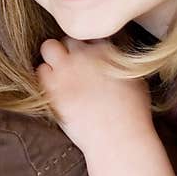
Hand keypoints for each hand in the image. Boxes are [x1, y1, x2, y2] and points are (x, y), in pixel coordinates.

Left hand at [37, 37, 153, 156]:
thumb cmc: (133, 115)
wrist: (118, 139)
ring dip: (53, 58)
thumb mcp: (135, 79)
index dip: (88, 48)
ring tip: (59, 75)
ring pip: (49, 47)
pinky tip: (55, 89)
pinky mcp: (53, 87)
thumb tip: (111, 58)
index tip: (90, 62)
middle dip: (69, 51)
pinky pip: (40, 70)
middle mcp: (86, 55)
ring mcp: (68, 70)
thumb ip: (119, 62)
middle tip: (73, 69)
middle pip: (69, 38)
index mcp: (108, 50)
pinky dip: (45, 77)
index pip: (90, 35)